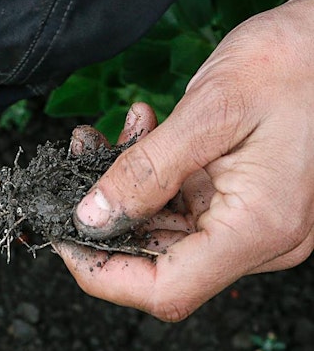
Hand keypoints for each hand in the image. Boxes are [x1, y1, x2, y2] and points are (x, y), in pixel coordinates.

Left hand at [56, 0, 313, 320]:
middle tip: (77, 160)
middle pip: (161, 261)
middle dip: (105, 215)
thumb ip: (146, 170)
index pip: (167, 289)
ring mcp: (256, 220)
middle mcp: (263, 237)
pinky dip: (151, 172)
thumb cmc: (294, 62)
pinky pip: (185, 202)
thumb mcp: (210, 111)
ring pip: (166, 228)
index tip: (61, 235)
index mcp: (260, 227)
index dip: (103, 273)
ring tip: (103, 134)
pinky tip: (142, 129)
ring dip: (123, 186)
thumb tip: (92, 216)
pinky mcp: (248, 197)